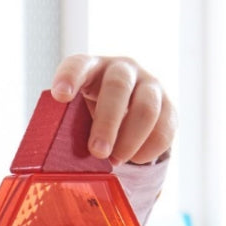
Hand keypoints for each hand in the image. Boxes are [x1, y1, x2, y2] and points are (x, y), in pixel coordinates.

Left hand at [50, 55, 176, 165]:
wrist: (126, 110)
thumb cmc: (90, 113)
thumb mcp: (75, 113)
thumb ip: (66, 127)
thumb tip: (57, 160)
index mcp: (91, 67)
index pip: (78, 65)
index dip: (69, 77)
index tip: (60, 96)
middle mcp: (122, 68)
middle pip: (118, 87)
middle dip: (107, 122)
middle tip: (97, 151)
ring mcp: (149, 84)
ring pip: (147, 108)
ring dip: (130, 140)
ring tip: (115, 160)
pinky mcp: (168, 105)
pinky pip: (165, 128)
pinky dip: (149, 149)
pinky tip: (134, 159)